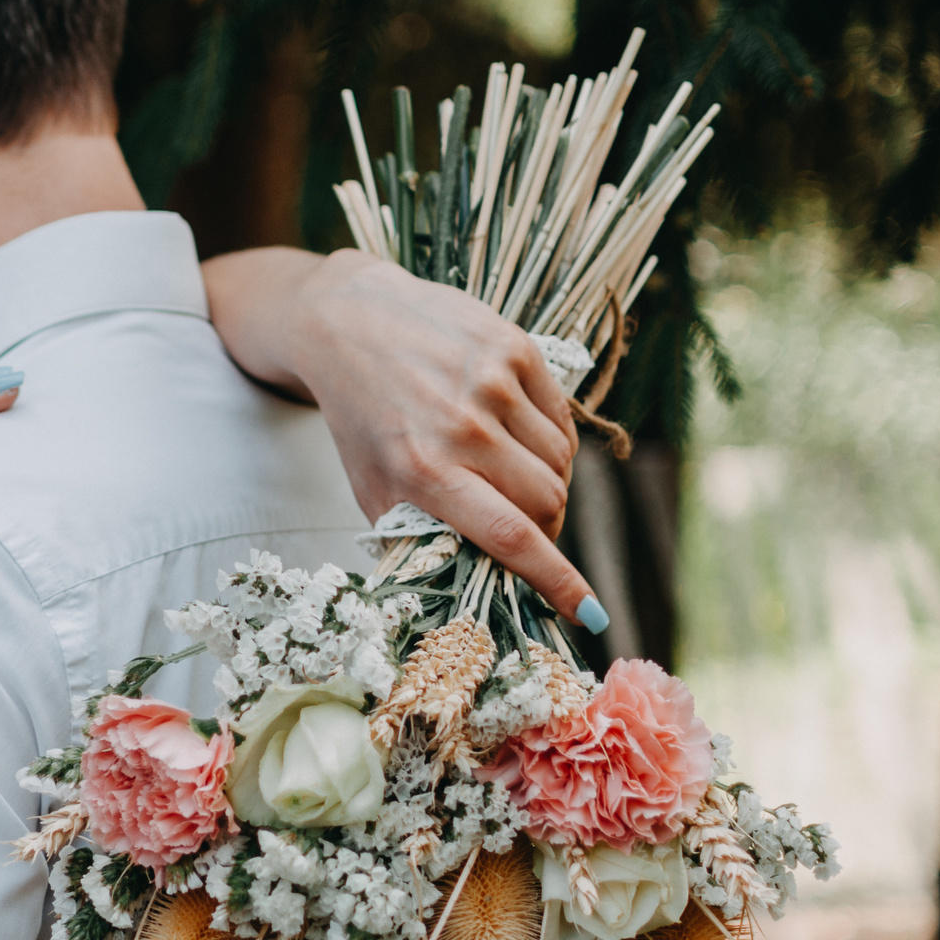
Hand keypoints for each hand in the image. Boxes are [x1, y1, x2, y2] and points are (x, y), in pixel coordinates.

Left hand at [288, 251, 592, 619]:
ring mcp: (494, 383)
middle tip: (527, 530)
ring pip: (560, 463)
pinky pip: (560, 421)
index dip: (558, 581)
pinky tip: (516, 440)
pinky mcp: (516, 349)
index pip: (511, 537)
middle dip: (546, 528)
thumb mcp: (375, 489)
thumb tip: (479, 586)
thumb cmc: (362, 420)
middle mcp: (462, 427)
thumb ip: (423, 536)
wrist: (348, 324)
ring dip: (547, 484)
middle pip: (547, 503)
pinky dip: (550, 444)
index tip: (591, 615)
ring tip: (508, 476)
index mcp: (423, 470)